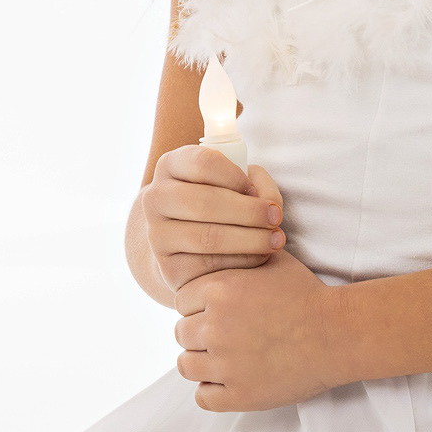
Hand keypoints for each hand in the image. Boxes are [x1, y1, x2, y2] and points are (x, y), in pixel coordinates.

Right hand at [140, 147, 285, 296]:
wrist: (191, 245)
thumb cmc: (222, 203)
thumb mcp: (234, 181)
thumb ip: (254, 181)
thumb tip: (266, 201)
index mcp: (170, 165)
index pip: (202, 162)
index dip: (235, 175)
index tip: (255, 189)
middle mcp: (155, 198)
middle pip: (204, 202)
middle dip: (249, 211)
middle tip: (276, 217)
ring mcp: (157, 236)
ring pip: (207, 236)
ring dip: (251, 239)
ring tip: (277, 240)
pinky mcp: (168, 269)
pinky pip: (209, 266)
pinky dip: (242, 262)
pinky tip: (260, 257)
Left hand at [174, 251, 342, 411]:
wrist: (338, 333)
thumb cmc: (309, 295)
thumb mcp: (274, 261)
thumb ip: (242, 255)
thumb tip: (229, 244)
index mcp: (218, 291)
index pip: (181, 301)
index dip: (197, 306)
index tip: (217, 312)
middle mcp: (215, 327)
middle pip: (181, 333)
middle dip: (199, 333)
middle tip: (225, 335)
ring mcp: (225, 365)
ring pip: (186, 366)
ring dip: (201, 362)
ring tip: (224, 359)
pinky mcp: (238, 395)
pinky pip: (203, 397)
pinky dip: (212, 391)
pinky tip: (230, 381)